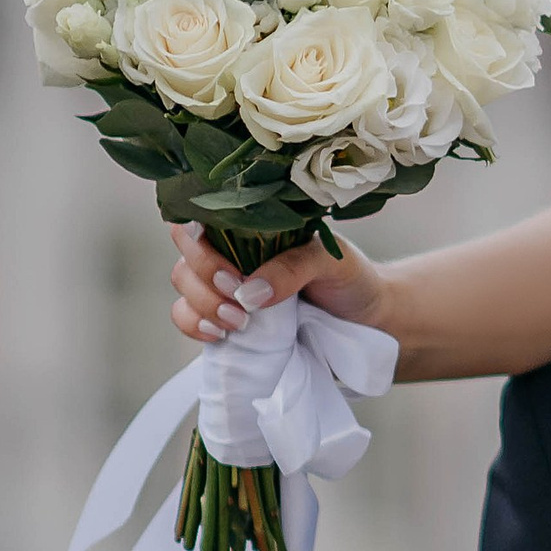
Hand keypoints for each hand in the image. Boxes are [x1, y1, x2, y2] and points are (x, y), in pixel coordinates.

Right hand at [169, 221, 388, 347]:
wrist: (367, 320)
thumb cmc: (350, 279)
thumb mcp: (331, 261)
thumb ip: (293, 267)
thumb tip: (249, 293)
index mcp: (252, 226)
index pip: (201, 215)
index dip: (199, 238)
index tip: (230, 269)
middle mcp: (232, 252)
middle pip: (187, 254)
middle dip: (205, 281)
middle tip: (241, 303)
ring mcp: (224, 286)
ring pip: (183, 286)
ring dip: (202, 306)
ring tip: (239, 324)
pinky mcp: (224, 318)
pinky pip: (186, 317)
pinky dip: (194, 326)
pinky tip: (219, 335)